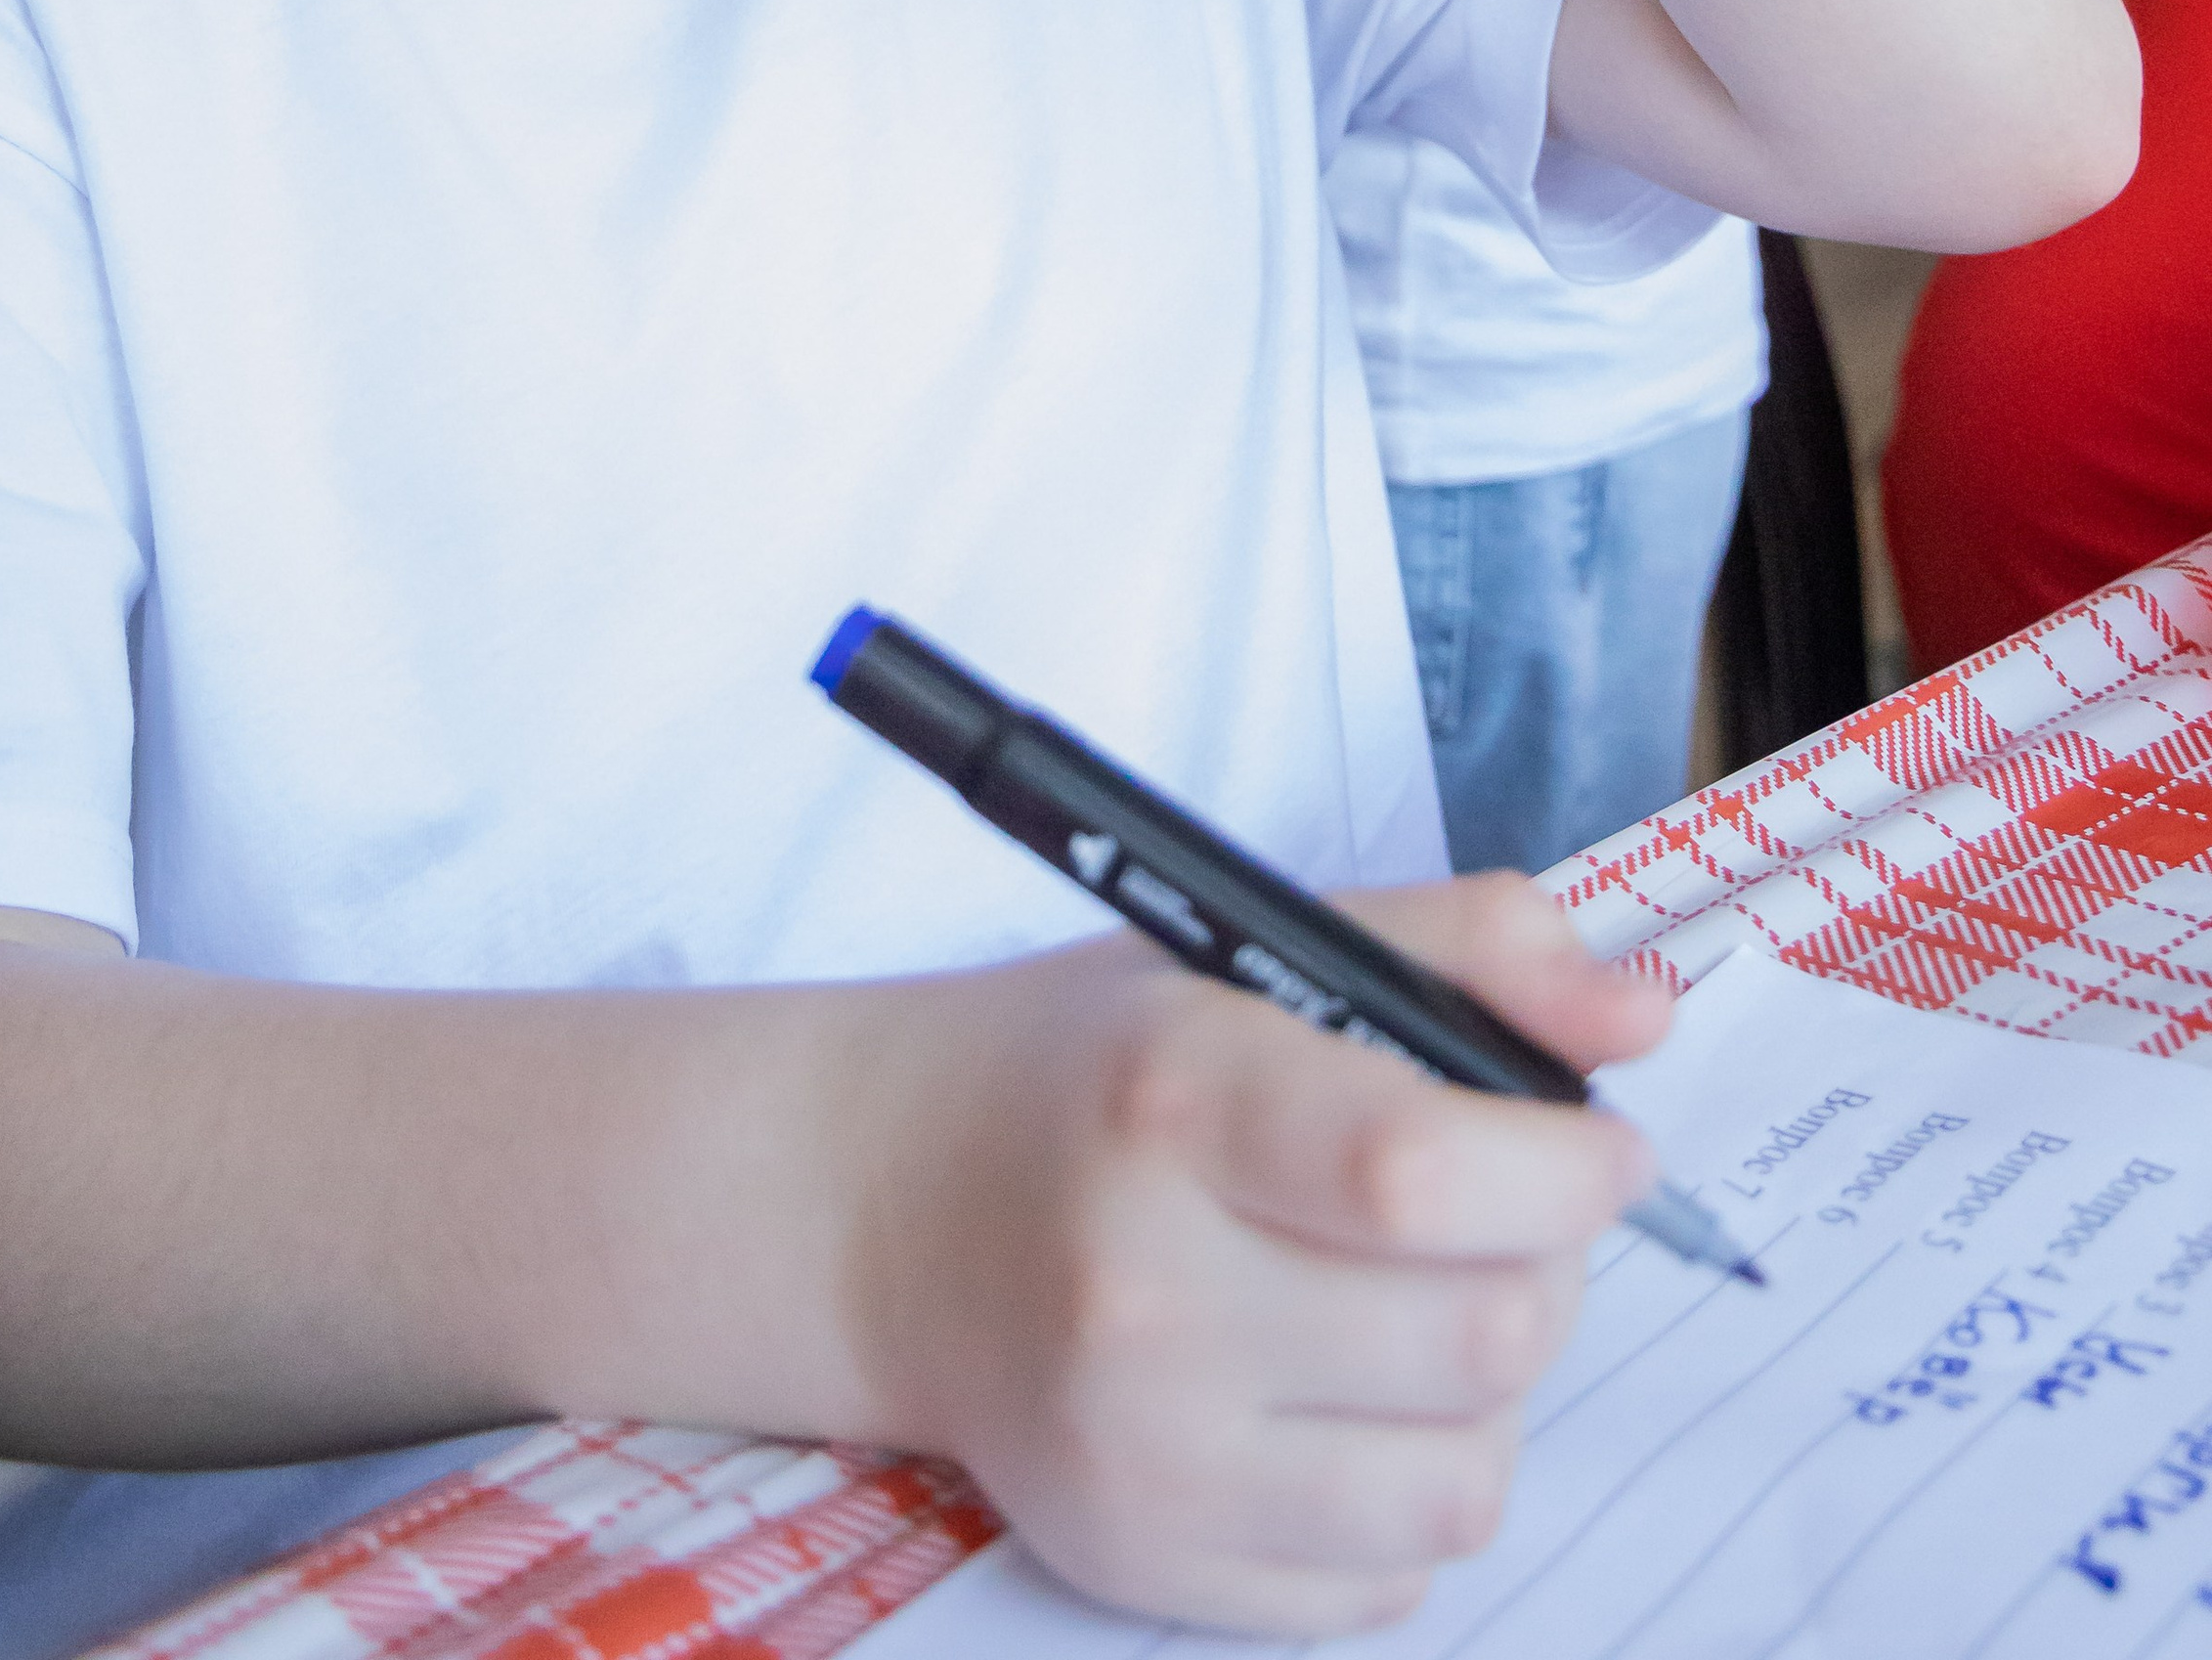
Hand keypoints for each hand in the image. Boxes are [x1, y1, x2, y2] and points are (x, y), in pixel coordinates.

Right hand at [848, 874, 1667, 1636]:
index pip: (1422, 1169)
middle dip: (1546, 1266)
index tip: (1601, 1145)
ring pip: (1466, 1481)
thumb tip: (1647, 1015)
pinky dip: (1409, 1496)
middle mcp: (1147, 1288)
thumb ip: (1471, 948)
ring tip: (1422, 1312)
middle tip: (1503, 1218)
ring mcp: (1142, 1454)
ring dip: (1492, 1395)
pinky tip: (1346, 1405)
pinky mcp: (1143, 1569)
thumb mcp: (1258, 947)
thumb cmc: (1094, 1068)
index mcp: (1175, 1096)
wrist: (883, 1211)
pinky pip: (1390, 1584)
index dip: (1566, 1167)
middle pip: (1483, 1334)